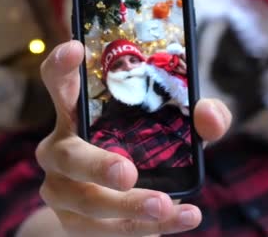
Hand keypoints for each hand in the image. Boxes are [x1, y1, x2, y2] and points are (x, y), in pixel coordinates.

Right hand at [26, 41, 231, 236]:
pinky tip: (184, 217)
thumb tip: (207, 114)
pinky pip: (105, 231)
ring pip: (85, 201)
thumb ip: (200, 117)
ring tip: (164, 206)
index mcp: (79, 114)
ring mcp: (62, 188)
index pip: (60, 84)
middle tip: (127, 173)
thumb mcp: (177, 129)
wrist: (127, 206)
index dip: (61, 65)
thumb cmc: (149, 151)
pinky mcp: (74, 223)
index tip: (77, 48)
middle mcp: (61, 148)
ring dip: (127, 207)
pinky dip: (147, 228)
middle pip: (67, 154)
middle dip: (96, 165)